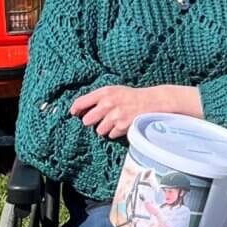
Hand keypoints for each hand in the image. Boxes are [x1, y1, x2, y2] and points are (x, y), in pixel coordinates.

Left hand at [69, 82, 201, 139]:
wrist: (152, 101)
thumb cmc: (130, 96)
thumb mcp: (114, 91)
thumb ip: (97, 98)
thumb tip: (78, 110)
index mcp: (104, 92)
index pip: (81, 103)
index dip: (75, 110)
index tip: (74, 113)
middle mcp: (108, 103)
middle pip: (87, 120)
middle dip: (92, 121)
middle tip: (100, 119)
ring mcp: (115, 116)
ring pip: (99, 130)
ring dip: (104, 128)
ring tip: (114, 121)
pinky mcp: (122, 127)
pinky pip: (110, 135)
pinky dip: (115, 132)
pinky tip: (122, 125)